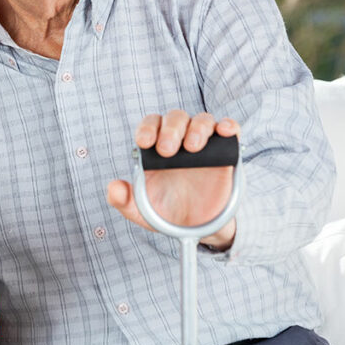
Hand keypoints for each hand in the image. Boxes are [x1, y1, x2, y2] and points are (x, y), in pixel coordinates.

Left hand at [107, 111, 239, 249]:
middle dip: (170, 130)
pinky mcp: (226, 152)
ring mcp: (204, 143)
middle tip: (167, 150)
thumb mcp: (140, 210)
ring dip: (197, 128)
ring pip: (202, 120)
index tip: (145, 142)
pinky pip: (230, 129)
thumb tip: (114, 188)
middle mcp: (180, 139)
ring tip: (192, 148)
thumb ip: (123, 200)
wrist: (196, 227)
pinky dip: (229, 125)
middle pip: (175, 118)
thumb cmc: (165, 211)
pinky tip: (224, 131)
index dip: (147, 128)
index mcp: (156, 147)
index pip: (151, 124)